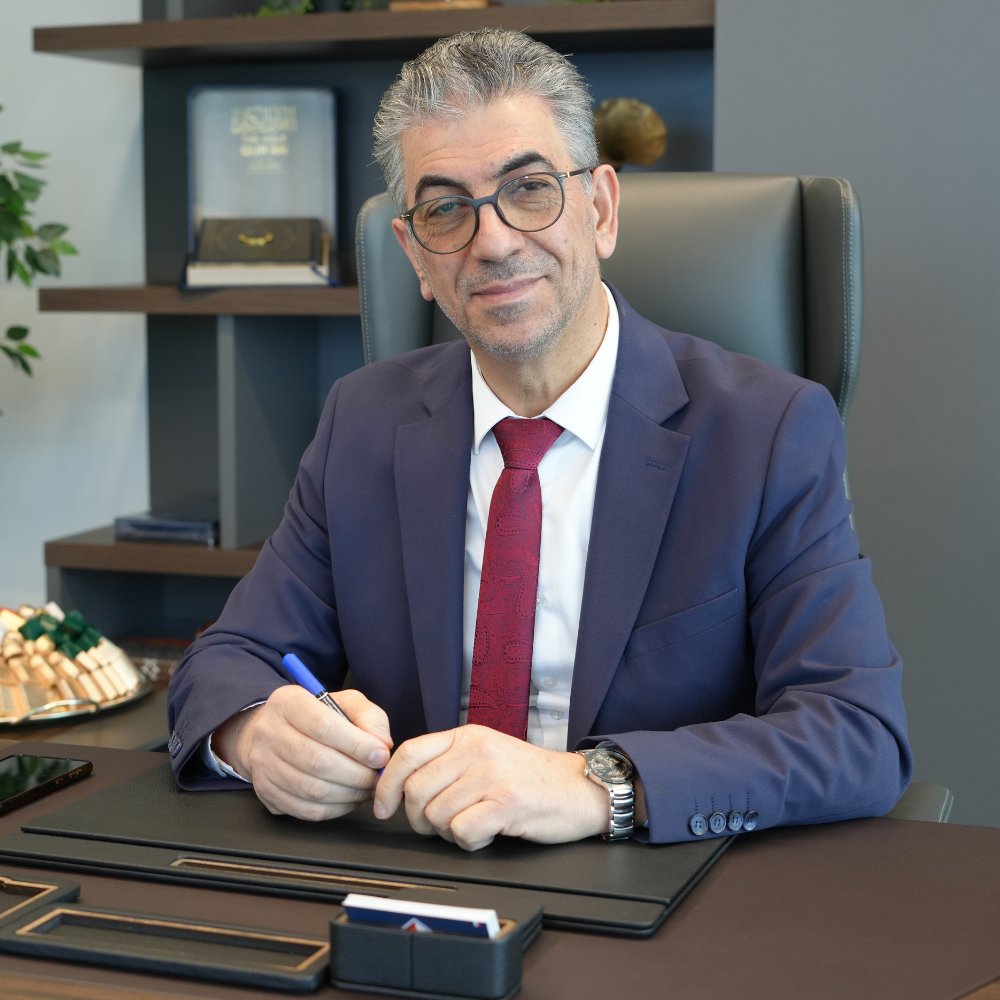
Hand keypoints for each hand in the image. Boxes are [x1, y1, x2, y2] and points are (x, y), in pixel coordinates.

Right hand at [213, 685, 391, 821]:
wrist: (275, 732)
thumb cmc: (316, 716)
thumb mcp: (344, 703)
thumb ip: (368, 717)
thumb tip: (382, 744)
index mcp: (287, 702)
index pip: (324, 725)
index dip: (357, 744)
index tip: (381, 755)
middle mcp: (268, 733)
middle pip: (317, 761)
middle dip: (357, 773)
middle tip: (377, 776)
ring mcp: (263, 765)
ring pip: (312, 789)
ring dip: (349, 793)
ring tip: (367, 787)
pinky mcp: (266, 792)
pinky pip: (306, 809)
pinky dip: (335, 808)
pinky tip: (350, 798)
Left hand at [372, 725, 611, 850]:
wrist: (580, 788)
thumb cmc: (531, 777)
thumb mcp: (486, 754)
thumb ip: (448, 763)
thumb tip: (399, 786)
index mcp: (466, 736)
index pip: (407, 753)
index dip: (386, 785)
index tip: (383, 807)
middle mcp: (476, 750)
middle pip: (416, 790)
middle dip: (418, 819)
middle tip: (438, 827)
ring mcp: (491, 775)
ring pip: (436, 815)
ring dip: (448, 832)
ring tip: (473, 826)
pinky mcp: (507, 802)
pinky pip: (462, 831)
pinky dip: (470, 842)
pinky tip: (488, 834)